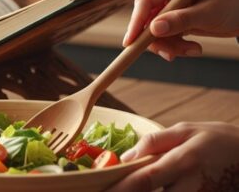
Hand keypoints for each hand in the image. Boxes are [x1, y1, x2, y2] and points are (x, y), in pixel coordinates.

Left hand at [106, 122, 238, 191]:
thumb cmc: (216, 140)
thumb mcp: (186, 130)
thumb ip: (154, 142)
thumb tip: (125, 157)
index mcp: (183, 162)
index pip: (145, 180)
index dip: (120, 188)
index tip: (101, 190)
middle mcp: (190, 186)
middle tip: (108, 189)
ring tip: (121, 187)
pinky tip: (145, 188)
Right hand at [123, 0, 238, 60]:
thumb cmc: (234, 4)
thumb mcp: (208, 13)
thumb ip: (181, 20)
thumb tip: (153, 29)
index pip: (146, 1)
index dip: (136, 21)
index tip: (130, 41)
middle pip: (146, 19)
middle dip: (158, 39)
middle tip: (171, 54)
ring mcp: (170, 7)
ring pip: (154, 32)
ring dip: (170, 46)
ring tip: (193, 50)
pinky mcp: (174, 20)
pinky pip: (165, 37)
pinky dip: (176, 47)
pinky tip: (194, 48)